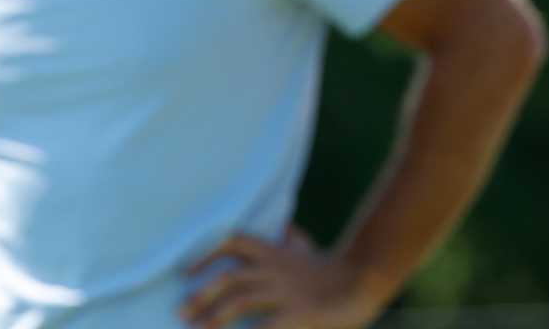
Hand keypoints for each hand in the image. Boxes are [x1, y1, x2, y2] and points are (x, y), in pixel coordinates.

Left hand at [182, 229, 391, 328]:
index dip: (207, 254)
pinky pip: (264, 328)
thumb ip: (293, 242)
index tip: (186, 270)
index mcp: (277, 253)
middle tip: (181, 313)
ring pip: (241, 301)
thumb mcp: (311, 250)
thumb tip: (285, 228)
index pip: (235, 242)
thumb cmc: (336, 268)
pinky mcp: (299, 314)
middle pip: (231, 277)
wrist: (367, 278)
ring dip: (214, 318)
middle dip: (202, 295)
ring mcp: (288, 292)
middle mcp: (277, 269)